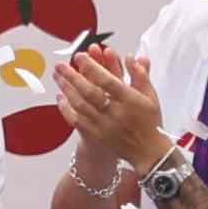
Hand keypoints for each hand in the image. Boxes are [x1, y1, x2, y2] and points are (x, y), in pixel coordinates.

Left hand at [52, 42, 164, 174]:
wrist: (147, 152)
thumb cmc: (149, 121)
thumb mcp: (150, 96)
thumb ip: (140, 74)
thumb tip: (130, 56)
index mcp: (130, 100)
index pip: (107, 80)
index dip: (92, 67)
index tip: (80, 56)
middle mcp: (115, 113)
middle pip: (90, 91)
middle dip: (72, 76)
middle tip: (61, 65)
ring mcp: (104, 125)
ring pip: (80, 104)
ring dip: (67, 89)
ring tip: (58, 76)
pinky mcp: (96, 135)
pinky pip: (77, 120)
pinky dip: (66, 108)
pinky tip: (60, 97)